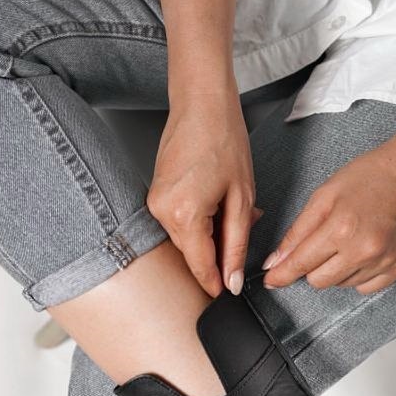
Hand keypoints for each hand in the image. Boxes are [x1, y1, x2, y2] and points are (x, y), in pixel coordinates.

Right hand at [147, 84, 262, 297]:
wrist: (202, 103)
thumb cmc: (223, 138)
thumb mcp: (241, 197)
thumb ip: (236, 244)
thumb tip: (231, 280)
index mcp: (183, 214)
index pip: (199, 265)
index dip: (215, 282)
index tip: (227, 292)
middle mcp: (161, 212)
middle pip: (191, 253)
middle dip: (216, 251)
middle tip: (241, 228)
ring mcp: (154, 203)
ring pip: (185, 239)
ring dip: (208, 234)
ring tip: (230, 205)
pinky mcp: (154, 195)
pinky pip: (178, 222)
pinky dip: (198, 220)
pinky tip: (215, 199)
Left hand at [261, 114, 395, 294]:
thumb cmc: (373, 175)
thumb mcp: (326, 194)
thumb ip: (298, 231)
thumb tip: (276, 261)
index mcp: (341, 229)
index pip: (300, 264)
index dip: (281, 274)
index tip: (271, 280)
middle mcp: (364, 250)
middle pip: (319, 281)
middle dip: (312, 266)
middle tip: (323, 242)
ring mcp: (384, 262)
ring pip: (341, 284)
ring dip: (337, 269)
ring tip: (350, 239)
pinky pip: (365, 287)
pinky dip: (358, 274)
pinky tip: (364, 251)